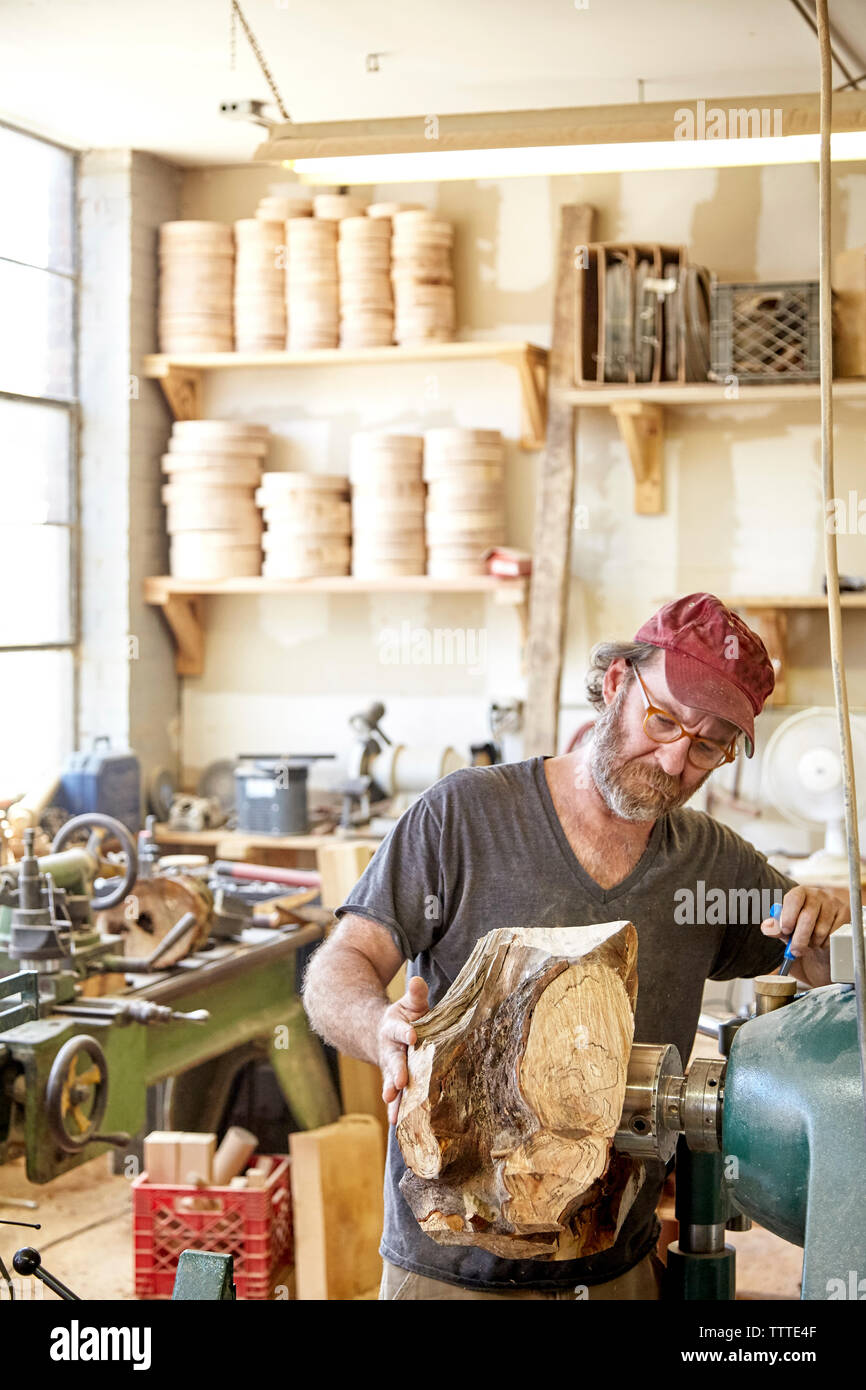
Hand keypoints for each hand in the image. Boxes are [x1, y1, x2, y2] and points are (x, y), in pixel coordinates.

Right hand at [378, 975, 428, 1124]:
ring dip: (393, 1098)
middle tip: (398, 1082)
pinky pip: (395, 1098)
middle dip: (395, 1072)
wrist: (382, 1034)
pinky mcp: (394, 1083)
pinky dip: (396, 1109)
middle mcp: (390, 1051)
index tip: (411, 1035)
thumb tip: (417, 981)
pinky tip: (398, 1123)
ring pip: (390, 1084)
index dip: (405, 1032)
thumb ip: (415, 995)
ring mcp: (390, 1068)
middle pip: (393, 1062)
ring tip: (394, 1113)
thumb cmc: (405, 1019)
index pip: (400, 1030)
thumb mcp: (409, 1005)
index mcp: (394, 1029)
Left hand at [760, 885, 849, 986]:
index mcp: (800, 893)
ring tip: (809, 943)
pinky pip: (834, 936)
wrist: (822, 940)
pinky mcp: (845, 915)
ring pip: (821, 930)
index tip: (785, 931)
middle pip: (807, 917)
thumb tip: (766, 927)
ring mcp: (833, 903)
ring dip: (813, 943)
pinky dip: (825, 944)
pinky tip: (822, 942)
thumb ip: (775, 928)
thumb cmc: (800, 930)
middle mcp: (818, 894)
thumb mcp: (786, 930)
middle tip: (794, 951)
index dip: (788, 916)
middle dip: (799, 938)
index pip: (794, 899)